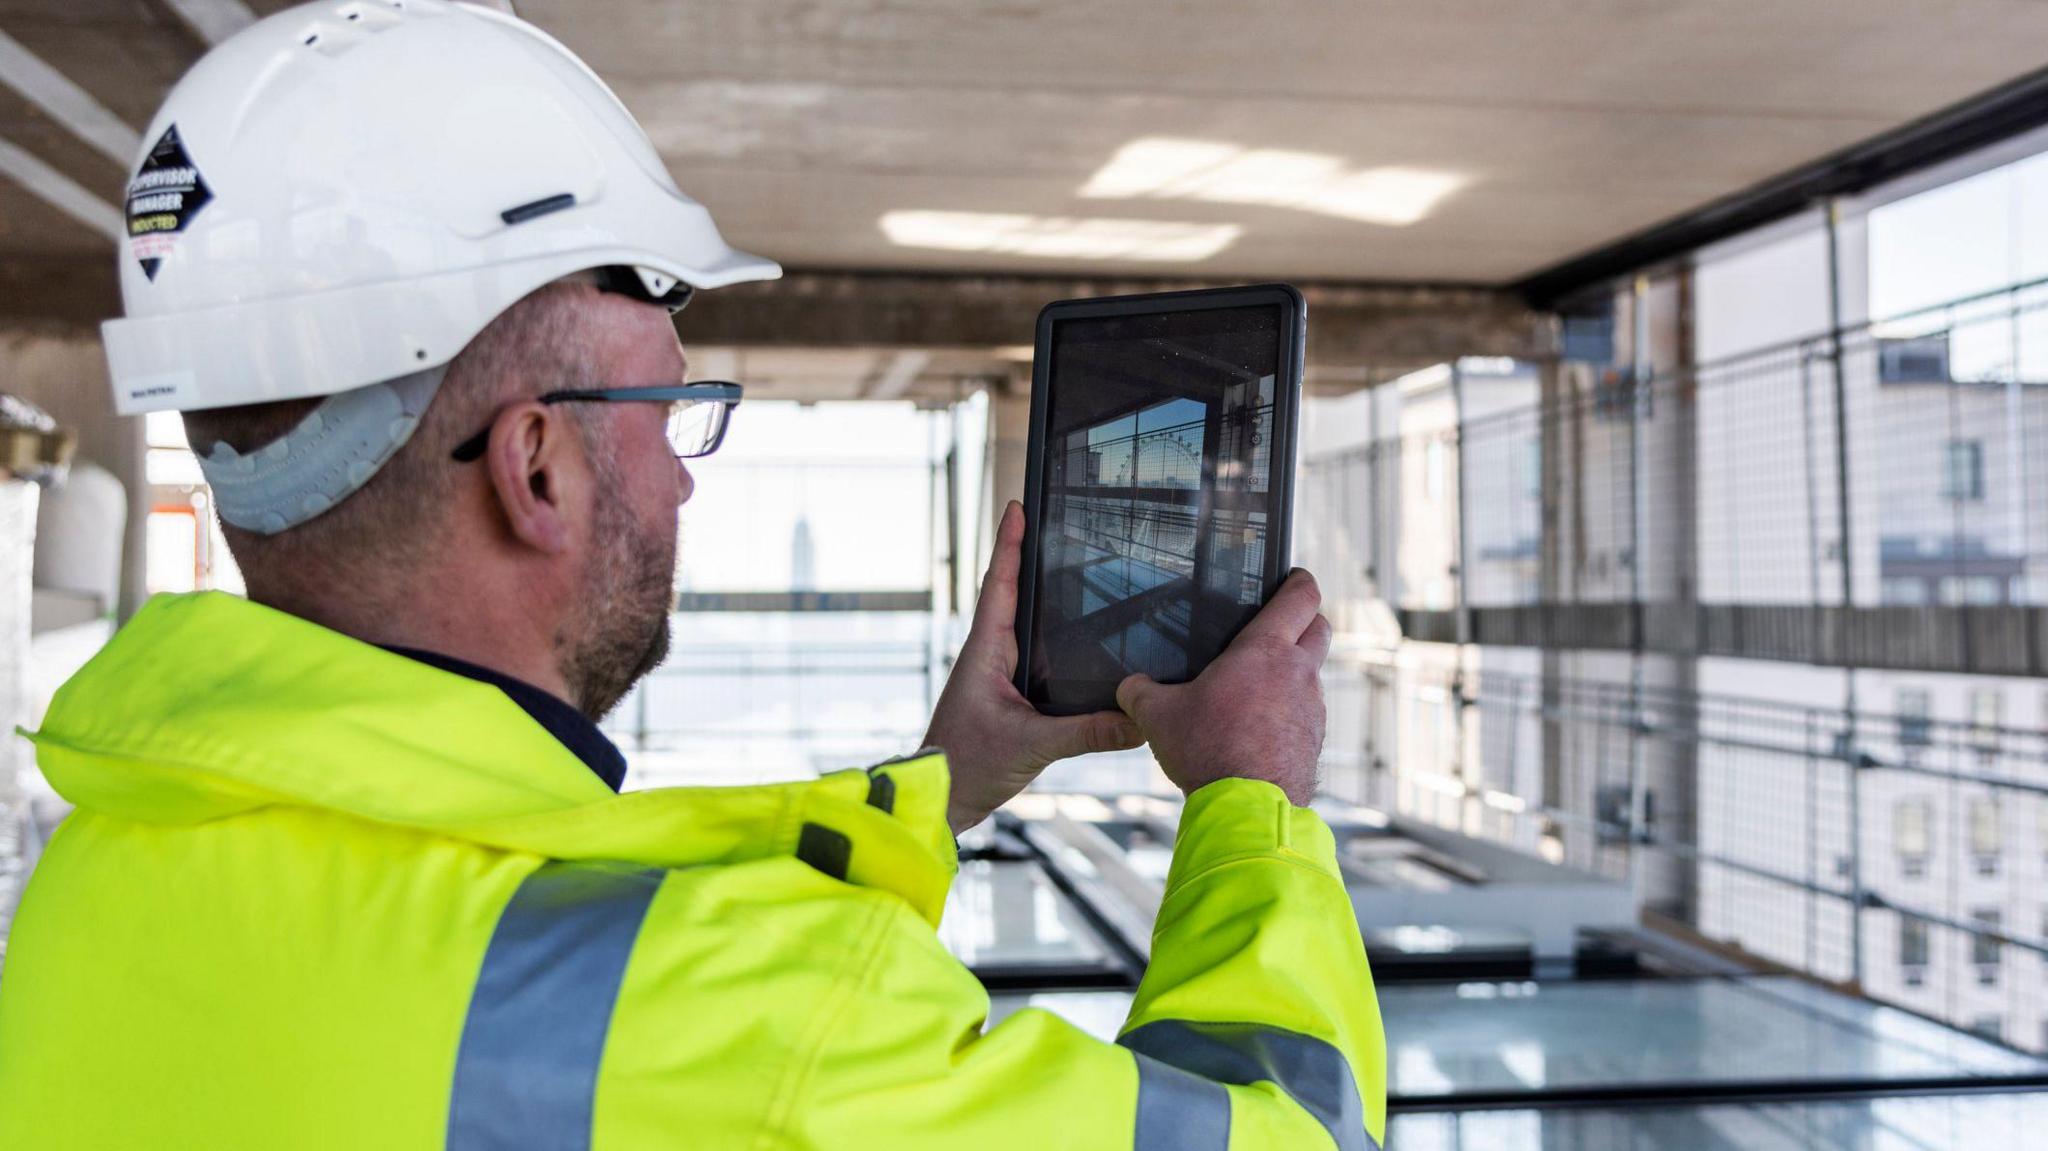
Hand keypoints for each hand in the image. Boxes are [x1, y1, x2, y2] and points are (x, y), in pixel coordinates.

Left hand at [923, 500, 1143, 833]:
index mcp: (985, 651)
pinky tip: (1071, 638)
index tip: (1017, 506)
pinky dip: (1046, 635)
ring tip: (1063, 564)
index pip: (1000, 584)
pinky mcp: (1005, 696)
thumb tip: (1139, 721)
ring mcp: (995, 675)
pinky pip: (1030, 654)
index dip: (1009, 544)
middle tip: (1048, 521)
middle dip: (1026, 556)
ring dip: (1035, 594)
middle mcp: (989, 655)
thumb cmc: (966, 765)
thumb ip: (1087, 733)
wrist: (939, 800)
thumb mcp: (1032, 746)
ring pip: (1019, 623)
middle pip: (1010, 594)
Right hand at [1115, 569, 1330, 806]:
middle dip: (1305, 620)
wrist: (1247, 808)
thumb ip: (1141, 693)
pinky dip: (1291, 710)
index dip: (1300, 580)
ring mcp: (1312, 707)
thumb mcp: (1159, 716)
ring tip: (1260, 686)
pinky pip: (1307, 712)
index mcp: (1264, 650)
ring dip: (1295, 672)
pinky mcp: (1314, 739)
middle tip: (1281, 624)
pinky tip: (1262, 727)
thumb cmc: (1208, 751)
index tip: (1294, 576)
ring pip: (1313, 673)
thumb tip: (1130, 688)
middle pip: (1320, 627)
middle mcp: (1298, 672)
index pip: (1300, 597)